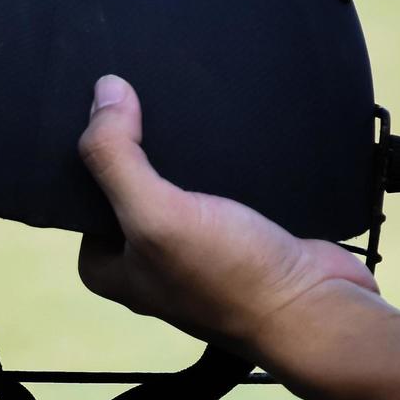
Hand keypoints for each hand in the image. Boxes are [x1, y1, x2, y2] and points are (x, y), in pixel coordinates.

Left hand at [74, 75, 378, 354]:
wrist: (317, 308)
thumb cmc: (230, 275)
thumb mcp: (155, 216)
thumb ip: (117, 158)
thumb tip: (103, 91)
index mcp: (107, 266)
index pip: (83, 192)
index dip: (94, 150)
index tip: (107, 105)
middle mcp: (144, 259)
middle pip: (130, 183)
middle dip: (142, 145)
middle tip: (150, 95)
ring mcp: (193, 248)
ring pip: (176, 181)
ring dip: (185, 149)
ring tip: (189, 101)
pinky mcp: (236, 234)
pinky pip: (218, 185)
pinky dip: (222, 160)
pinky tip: (226, 127)